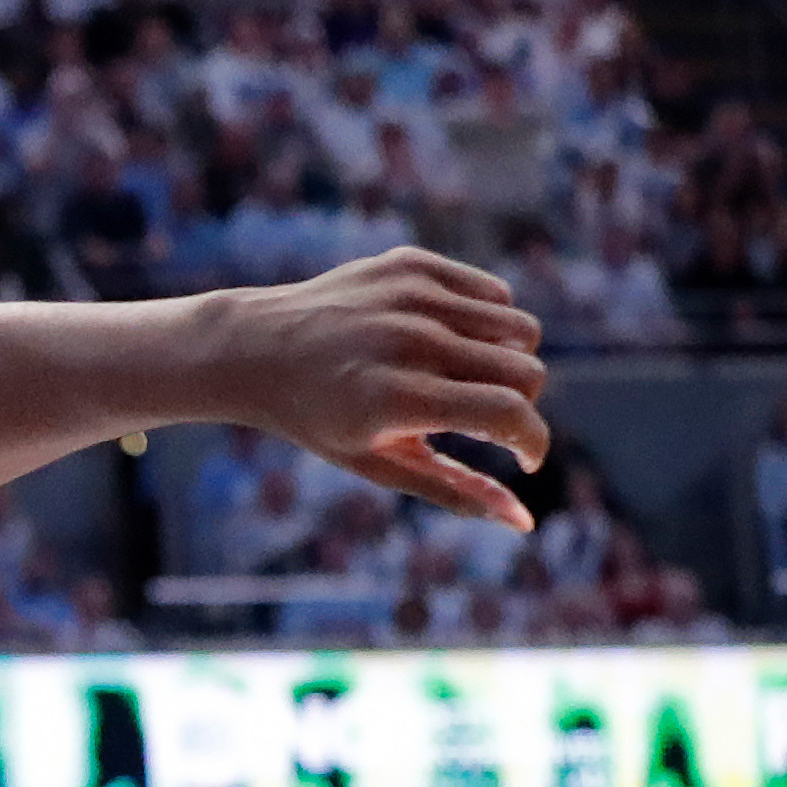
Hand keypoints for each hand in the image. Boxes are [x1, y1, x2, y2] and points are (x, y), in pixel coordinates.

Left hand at [211, 248, 550, 527]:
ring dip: (509, 361)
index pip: (508, 414)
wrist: (253, 348)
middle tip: (484, 419)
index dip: (532, 442)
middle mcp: (409, 341)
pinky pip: (495, 294)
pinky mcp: (413, 265)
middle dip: (521, 405)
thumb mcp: (377, 462)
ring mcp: (412, 296)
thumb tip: (524, 522)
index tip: (526, 459)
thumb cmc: (318, 418)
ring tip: (464, 379)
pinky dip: (487, 323)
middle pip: (526, 371)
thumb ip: (453, 490)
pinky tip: (448, 342)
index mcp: (397, 398)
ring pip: (521, 329)